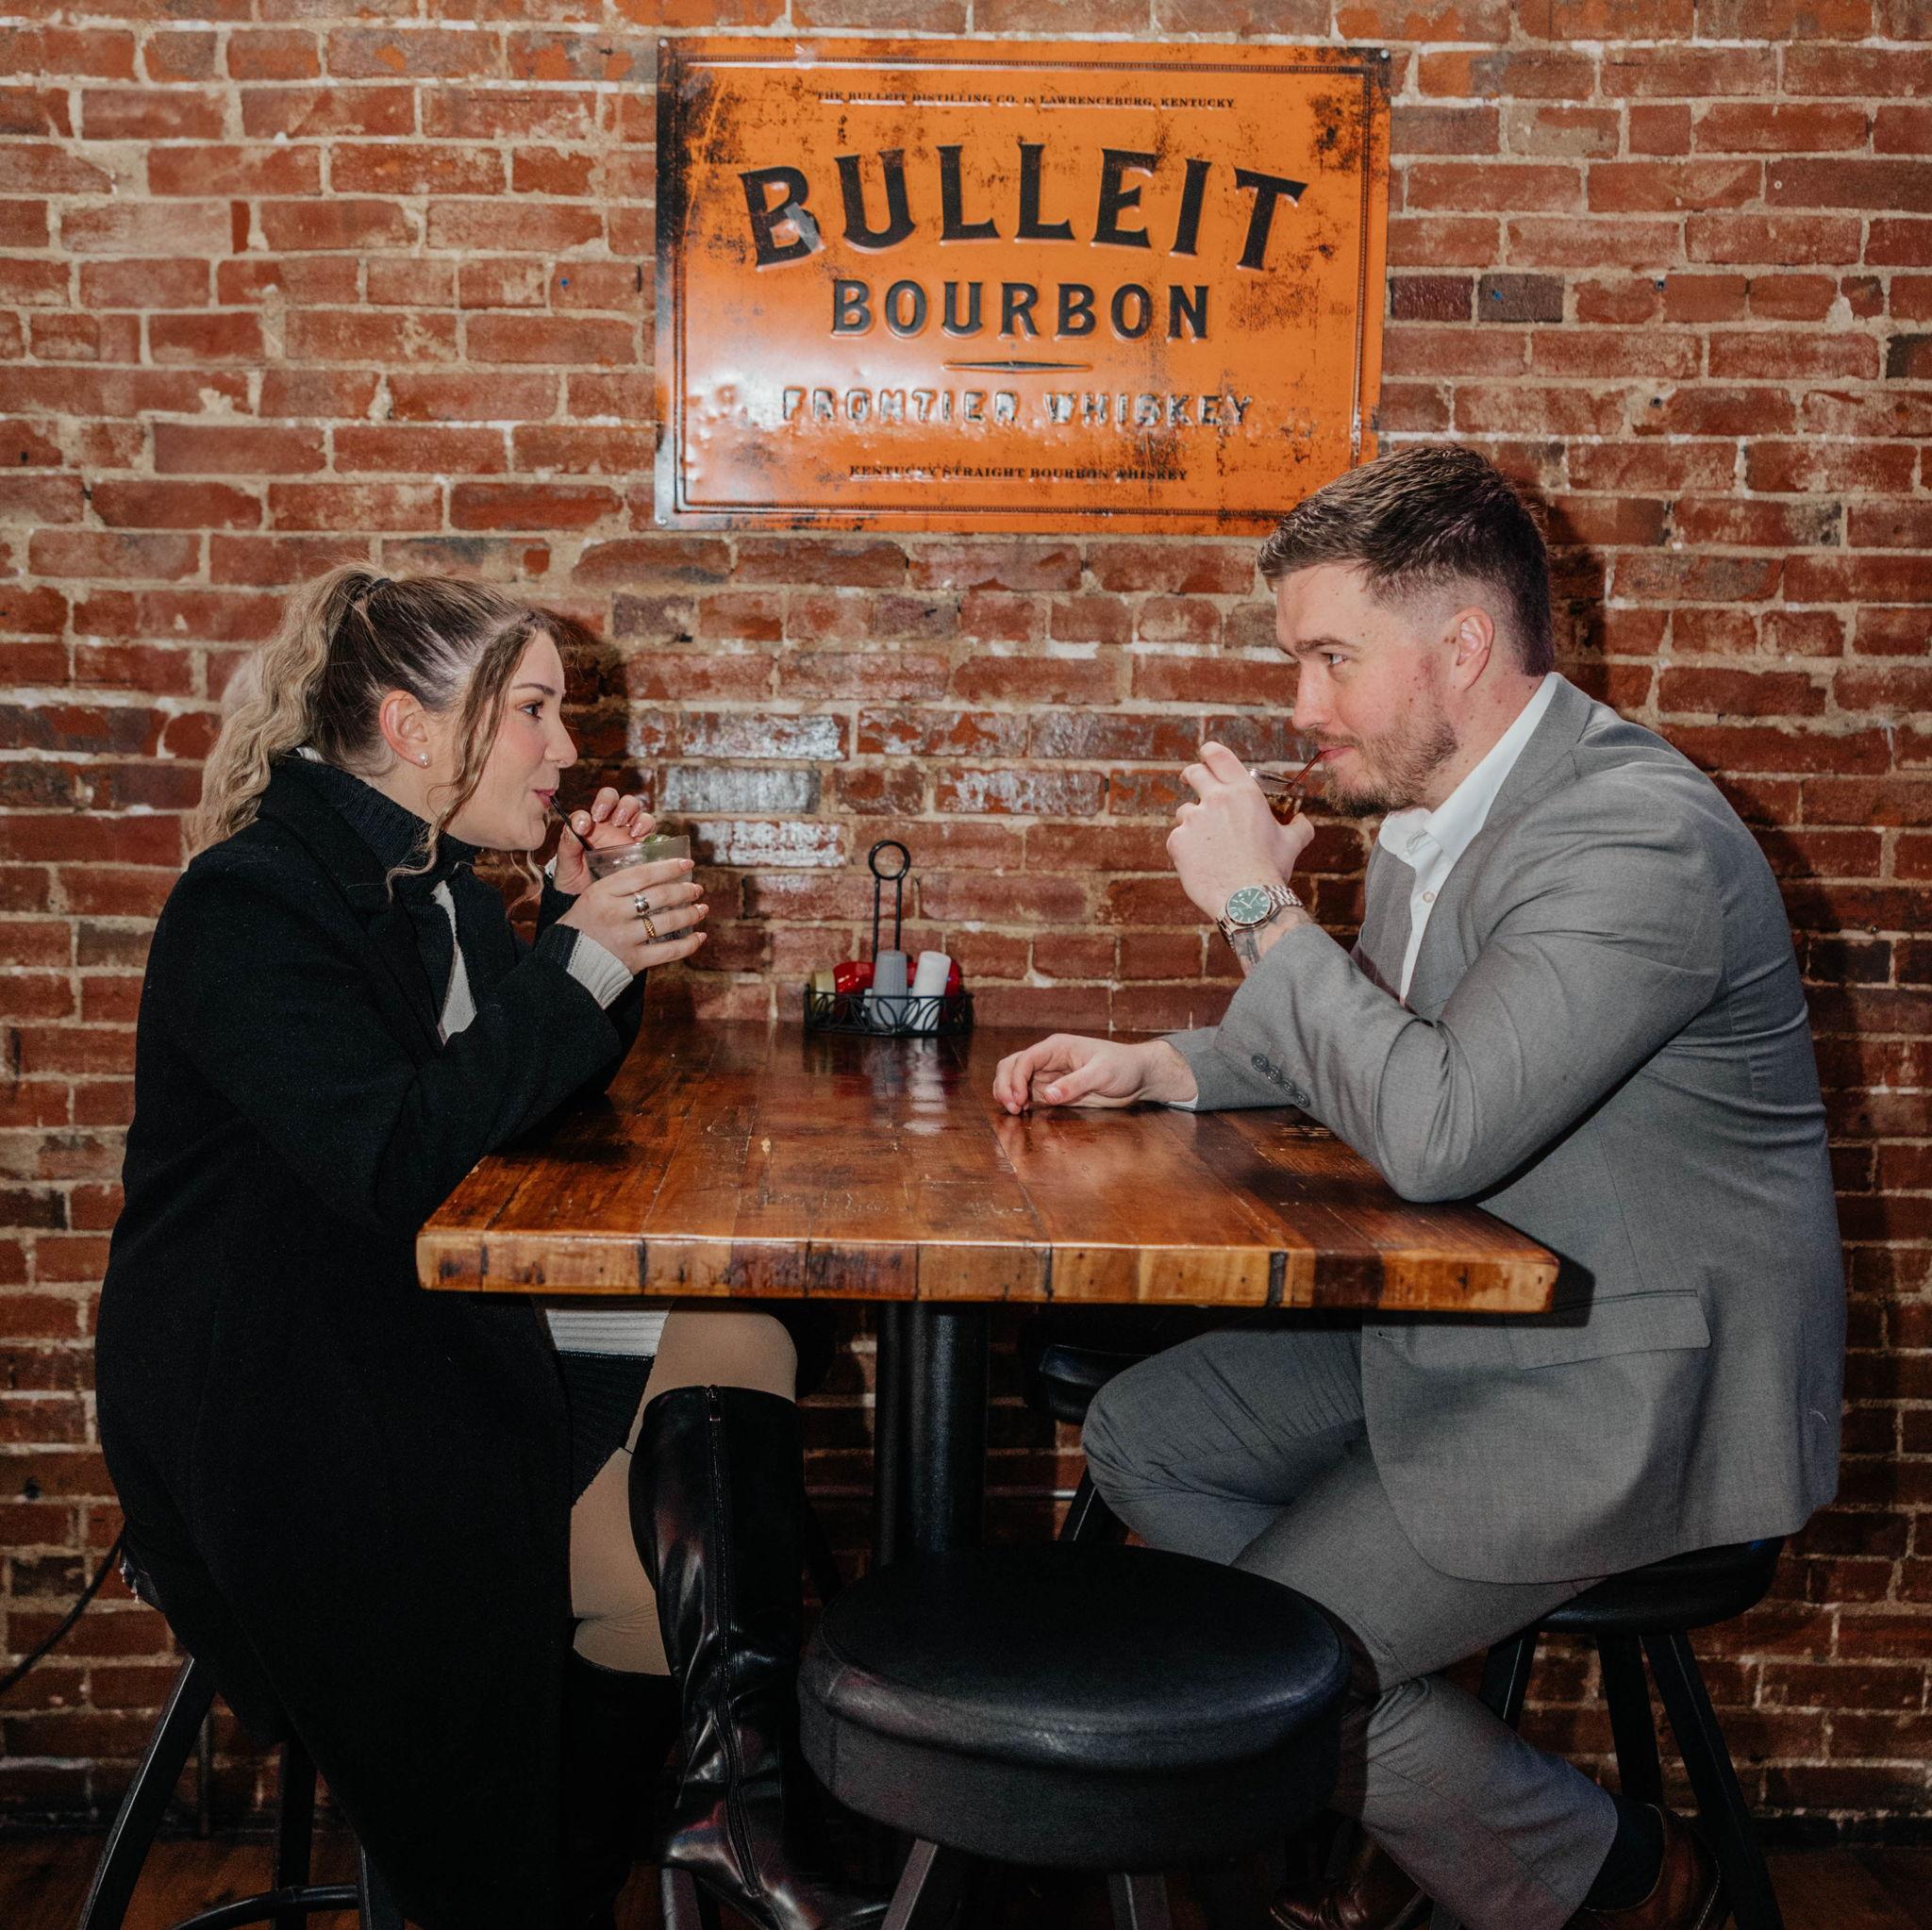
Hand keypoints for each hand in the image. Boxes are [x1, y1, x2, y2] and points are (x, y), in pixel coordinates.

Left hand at [552, 787, 652, 896]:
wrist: (591, 903)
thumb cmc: (575, 881)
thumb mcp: (566, 864)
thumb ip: (567, 844)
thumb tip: (575, 825)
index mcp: (593, 824)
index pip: (598, 804)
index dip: (597, 805)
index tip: (586, 824)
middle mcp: (612, 826)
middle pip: (619, 800)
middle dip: (615, 803)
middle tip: (611, 819)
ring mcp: (629, 835)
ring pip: (636, 809)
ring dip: (632, 812)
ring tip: (626, 827)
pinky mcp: (643, 848)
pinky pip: (651, 831)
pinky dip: (647, 828)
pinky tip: (638, 838)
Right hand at [556, 856, 706, 974]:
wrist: (567, 965)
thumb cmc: (580, 928)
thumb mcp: (589, 898)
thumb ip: (616, 888)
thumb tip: (652, 874)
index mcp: (601, 893)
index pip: (642, 875)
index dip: (668, 868)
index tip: (686, 864)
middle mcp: (614, 913)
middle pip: (660, 896)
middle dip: (684, 891)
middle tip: (697, 889)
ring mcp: (625, 937)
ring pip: (668, 921)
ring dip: (691, 914)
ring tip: (702, 909)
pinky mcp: (634, 960)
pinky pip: (669, 951)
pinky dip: (688, 944)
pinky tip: (699, 936)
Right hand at [992, 1035, 1196, 1113]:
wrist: (1138, 1077)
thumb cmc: (1123, 1067)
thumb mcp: (1101, 1073)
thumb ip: (1074, 1084)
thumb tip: (1048, 1095)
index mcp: (1057, 1048)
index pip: (1025, 1059)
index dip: (1015, 1078)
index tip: (1018, 1099)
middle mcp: (1048, 1060)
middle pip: (1012, 1066)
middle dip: (1005, 1085)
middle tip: (1011, 1107)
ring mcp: (1050, 1076)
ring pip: (1016, 1081)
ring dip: (1009, 1094)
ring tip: (1014, 1111)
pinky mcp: (1055, 1091)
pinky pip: (1029, 1094)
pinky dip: (1020, 1102)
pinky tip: (1023, 1113)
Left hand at [1167, 742, 1316, 921]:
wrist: (1248, 900)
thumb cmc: (1271, 869)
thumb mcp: (1293, 842)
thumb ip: (1299, 826)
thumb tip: (1303, 820)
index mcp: (1244, 792)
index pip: (1217, 755)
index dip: (1208, 753)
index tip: (1205, 758)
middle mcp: (1216, 799)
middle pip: (1193, 774)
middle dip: (1192, 776)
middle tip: (1192, 783)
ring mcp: (1193, 820)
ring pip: (1184, 812)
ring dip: (1192, 821)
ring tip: (1209, 844)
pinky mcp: (1178, 841)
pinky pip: (1177, 839)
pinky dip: (1186, 848)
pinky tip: (1201, 863)